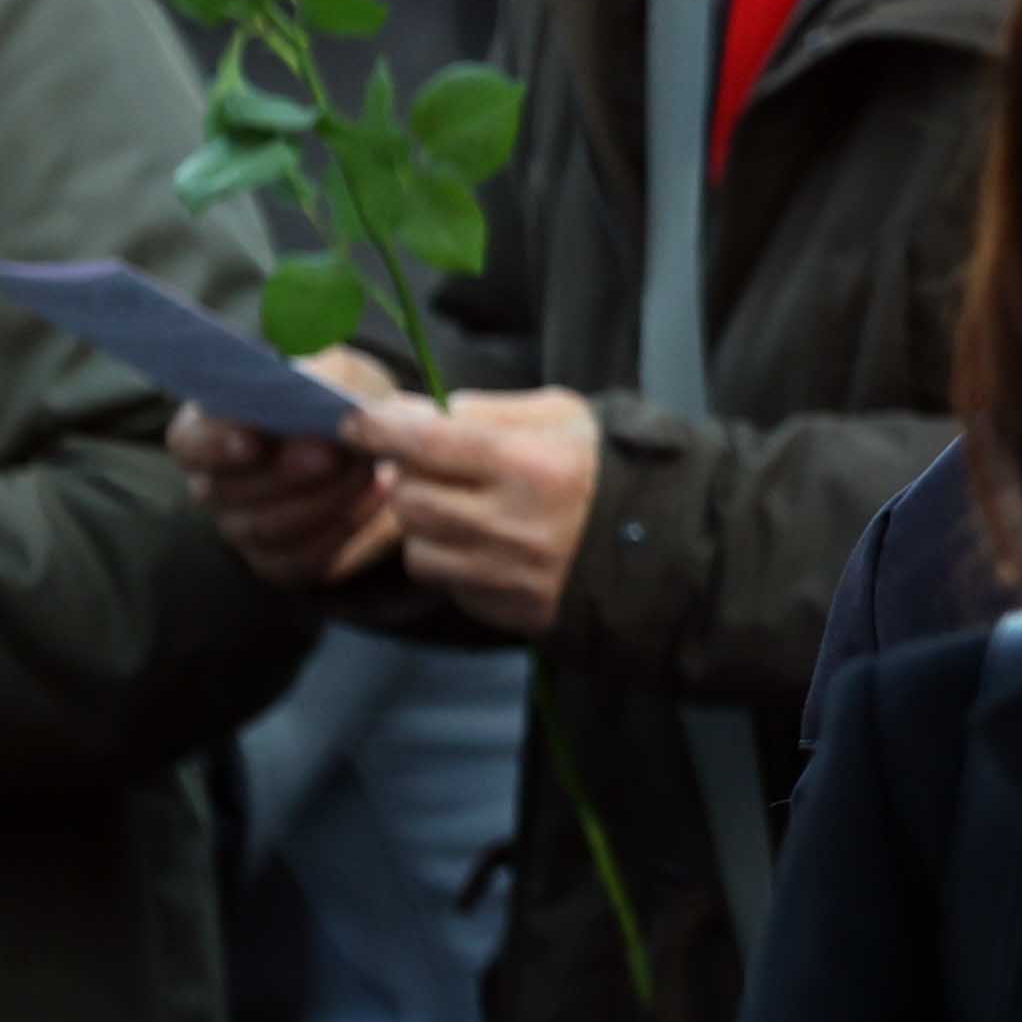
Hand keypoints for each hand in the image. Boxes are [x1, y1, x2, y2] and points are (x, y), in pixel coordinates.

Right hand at [174, 351, 408, 586]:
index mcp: (209, 430)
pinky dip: (344, 528)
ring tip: (368, 470)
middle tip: (332, 454)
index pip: (189, 443)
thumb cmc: (341, 396)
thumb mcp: (331, 367)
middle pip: (226, 492)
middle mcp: (216, 485)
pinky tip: (379, 495)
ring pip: (267, 528)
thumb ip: (310, 368)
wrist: (383, 443)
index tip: (253, 440)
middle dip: (285, 473)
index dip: (216, 444)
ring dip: (323, 498)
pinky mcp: (283, 562)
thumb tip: (301, 377)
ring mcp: (244, 528)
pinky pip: (303, 559)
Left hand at [352, 386, 604, 637]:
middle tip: (433, 468)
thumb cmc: (606, 466)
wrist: (666, 540)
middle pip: (409, 498)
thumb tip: (406, 414)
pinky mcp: (508, 609)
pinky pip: (447, 582)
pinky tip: (488, 546)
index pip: (425, 441)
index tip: (356, 421)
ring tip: (464, 511)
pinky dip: (454, 561)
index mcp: (530, 463)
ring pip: (417, 547)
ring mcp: (510, 574)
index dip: (378, 427)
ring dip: (427, 526)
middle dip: (409, 479)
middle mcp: (514, 523)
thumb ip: (483, 411)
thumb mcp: (560, 417)